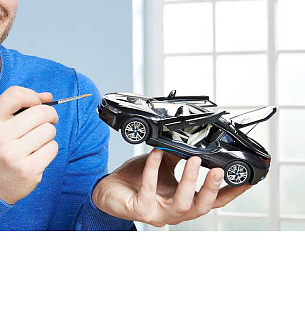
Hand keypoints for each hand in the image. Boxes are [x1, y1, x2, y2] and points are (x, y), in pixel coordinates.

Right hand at [0, 86, 58, 204]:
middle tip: (48, 120)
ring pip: (49, 130)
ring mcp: (13, 155)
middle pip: (39, 112)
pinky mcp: (28, 170)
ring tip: (38, 140)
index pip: (15, 94)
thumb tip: (48, 96)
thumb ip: (21, 106)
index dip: (32, 96)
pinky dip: (50, 148)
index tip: (36, 104)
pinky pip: (53, 147)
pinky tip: (38, 153)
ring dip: (48, 133)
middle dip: (49, 114)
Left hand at [92, 149, 251, 226]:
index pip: (213, 202)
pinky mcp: (141, 210)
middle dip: (211, 189)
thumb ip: (178, 157)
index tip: (246, 180)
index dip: (231, 193)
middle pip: (202, 207)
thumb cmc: (136, 181)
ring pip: (182, 203)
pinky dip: (155, 168)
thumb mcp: (163, 167)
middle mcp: (174, 212)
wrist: (109, 190)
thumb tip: (192, 141)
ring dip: (190, 181)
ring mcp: (159, 213)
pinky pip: (151, 188)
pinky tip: (157, 153)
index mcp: (184, 202)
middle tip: (219, 170)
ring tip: (195, 160)